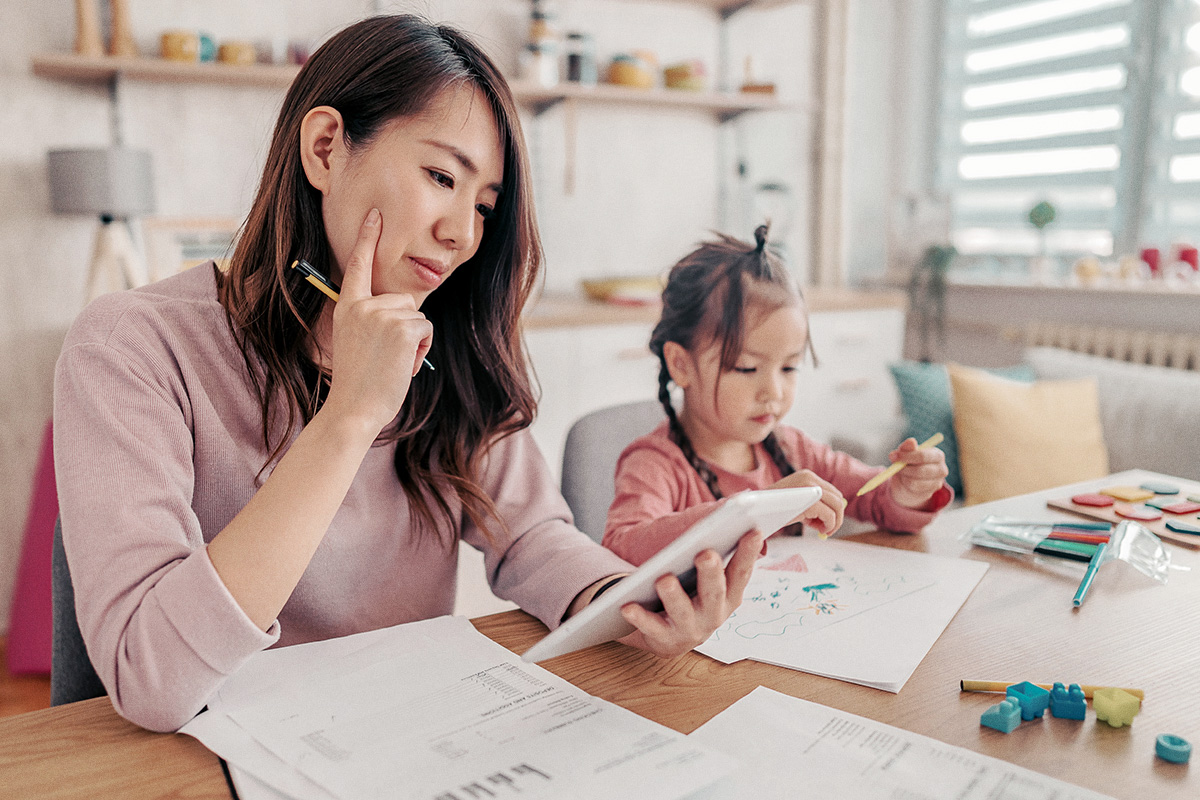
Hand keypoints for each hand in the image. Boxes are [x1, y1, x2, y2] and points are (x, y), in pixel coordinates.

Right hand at [322, 208, 432, 432]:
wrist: (353, 408)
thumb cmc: (359, 382)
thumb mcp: (357, 342)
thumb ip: (373, 320)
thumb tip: (406, 310)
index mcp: (347, 308)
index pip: (358, 266)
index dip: (367, 238)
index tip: (375, 214)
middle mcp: (362, 306)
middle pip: (404, 300)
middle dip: (405, 327)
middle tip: (385, 357)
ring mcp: (381, 314)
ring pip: (417, 316)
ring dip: (414, 341)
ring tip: (392, 363)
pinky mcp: (402, 327)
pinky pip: (425, 328)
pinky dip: (421, 348)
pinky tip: (403, 365)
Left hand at [616, 530, 763, 658]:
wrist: (668, 635)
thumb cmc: (692, 594)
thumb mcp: (709, 576)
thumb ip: (721, 550)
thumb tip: (739, 517)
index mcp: (729, 595)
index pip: (741, 572)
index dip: (749, 553)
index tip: (753, 531)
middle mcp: (714, 614)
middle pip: (714, 593)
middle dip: (711, 574)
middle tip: (706, 554)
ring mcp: (690, 629)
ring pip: (683, 612)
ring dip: (675, 596)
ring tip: (664, 580)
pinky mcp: (665, 640)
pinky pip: (651, 628)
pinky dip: (640, 618)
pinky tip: (628, 606)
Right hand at [767, 469, 845, 536]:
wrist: (755, 512)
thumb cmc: (772, 509)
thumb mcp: (795, 501)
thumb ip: (812, 503)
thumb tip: (834, 514)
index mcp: (807, 476)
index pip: (833, 492)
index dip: (832, 509)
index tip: (822, 522)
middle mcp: (810, 478)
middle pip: (838, 498)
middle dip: (835, 517)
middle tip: (824, 529)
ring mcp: (811, 489)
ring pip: (838, 506)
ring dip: (834, 523)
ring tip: (821, 530)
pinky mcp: (810, 502)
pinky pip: (830, 516)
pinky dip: (829, 526)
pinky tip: (819, 530)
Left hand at [887, 437, 948, 508]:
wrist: (910, 481)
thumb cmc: (909, 463)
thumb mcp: (905, 453)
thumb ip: (907, 447)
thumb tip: (911, 441)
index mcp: (937, 455)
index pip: (923, 456)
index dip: (907, 456)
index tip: (894, 456)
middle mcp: (941, 469)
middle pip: (921, 470)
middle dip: (904, 468)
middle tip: (894, 466)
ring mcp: (938, 482)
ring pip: (915, 481)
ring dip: (904, 476)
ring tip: (901, 472)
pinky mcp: (931, 492)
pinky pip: (914, 489)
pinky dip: (906, 484)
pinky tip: (906, 480)